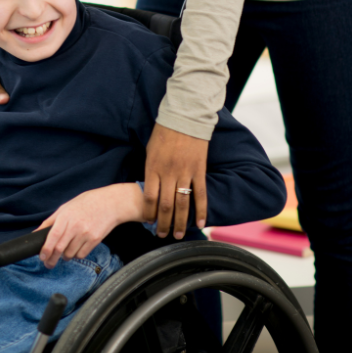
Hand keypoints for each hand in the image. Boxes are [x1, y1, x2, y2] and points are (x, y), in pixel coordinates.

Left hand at [37, 185, 142, 267]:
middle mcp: (75, 226)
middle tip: (48, 264)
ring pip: (70, 254)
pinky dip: (76, 255)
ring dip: (65, 256)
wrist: (109, 203)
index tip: (42, 257)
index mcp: (66, 216)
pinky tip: (77, 248)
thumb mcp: (65, 207)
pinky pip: (81, 254)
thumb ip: (50, 221)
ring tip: (65, 251)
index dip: (46, 249)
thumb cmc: (86, 203)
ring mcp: (86, 234)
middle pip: (60, 248)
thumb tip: (36, 233)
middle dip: (52, 259)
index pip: (53, 236)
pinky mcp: (95, 240)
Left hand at [143, 124, 208, 238]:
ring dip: (180, 222)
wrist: (184, 117)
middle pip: (165, 205)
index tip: (149, 222)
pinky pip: (200, 194)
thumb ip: (151, 170)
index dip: (149, 213)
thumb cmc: (164, 132)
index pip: (149, 197)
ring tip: (178, 235)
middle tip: (162, 235)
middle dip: (163, 223)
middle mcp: (168, 173)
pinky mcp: (199, 170)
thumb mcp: (150, 150)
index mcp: (153, 167)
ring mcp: (185, 172)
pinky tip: (201, 223)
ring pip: (182, 203)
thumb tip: (150, 188)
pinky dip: (201, 210)